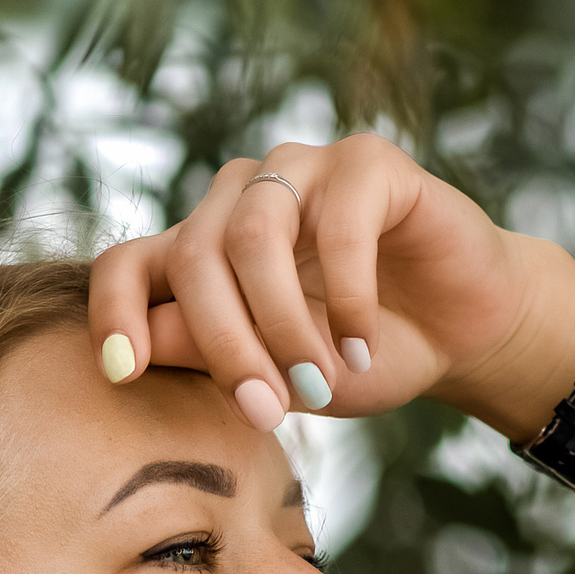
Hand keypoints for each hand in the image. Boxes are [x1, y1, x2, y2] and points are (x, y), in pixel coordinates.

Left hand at [87, 134, 574, 436]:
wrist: (461, 335)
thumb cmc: (360, 358)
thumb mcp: (276, 376)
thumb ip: (208, 357)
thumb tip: (139, 351)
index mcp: (203, 246)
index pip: (128, 262)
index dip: (113, 312)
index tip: (122, 374)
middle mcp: (241, 197)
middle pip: (195, 258)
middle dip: (227, 346)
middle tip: (267, 412)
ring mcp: (300, 169)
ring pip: (252, 236)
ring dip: (283, 323)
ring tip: (321, 383)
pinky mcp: (366, 161)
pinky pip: (336, 224)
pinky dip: (347, 298)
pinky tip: (363, 346)